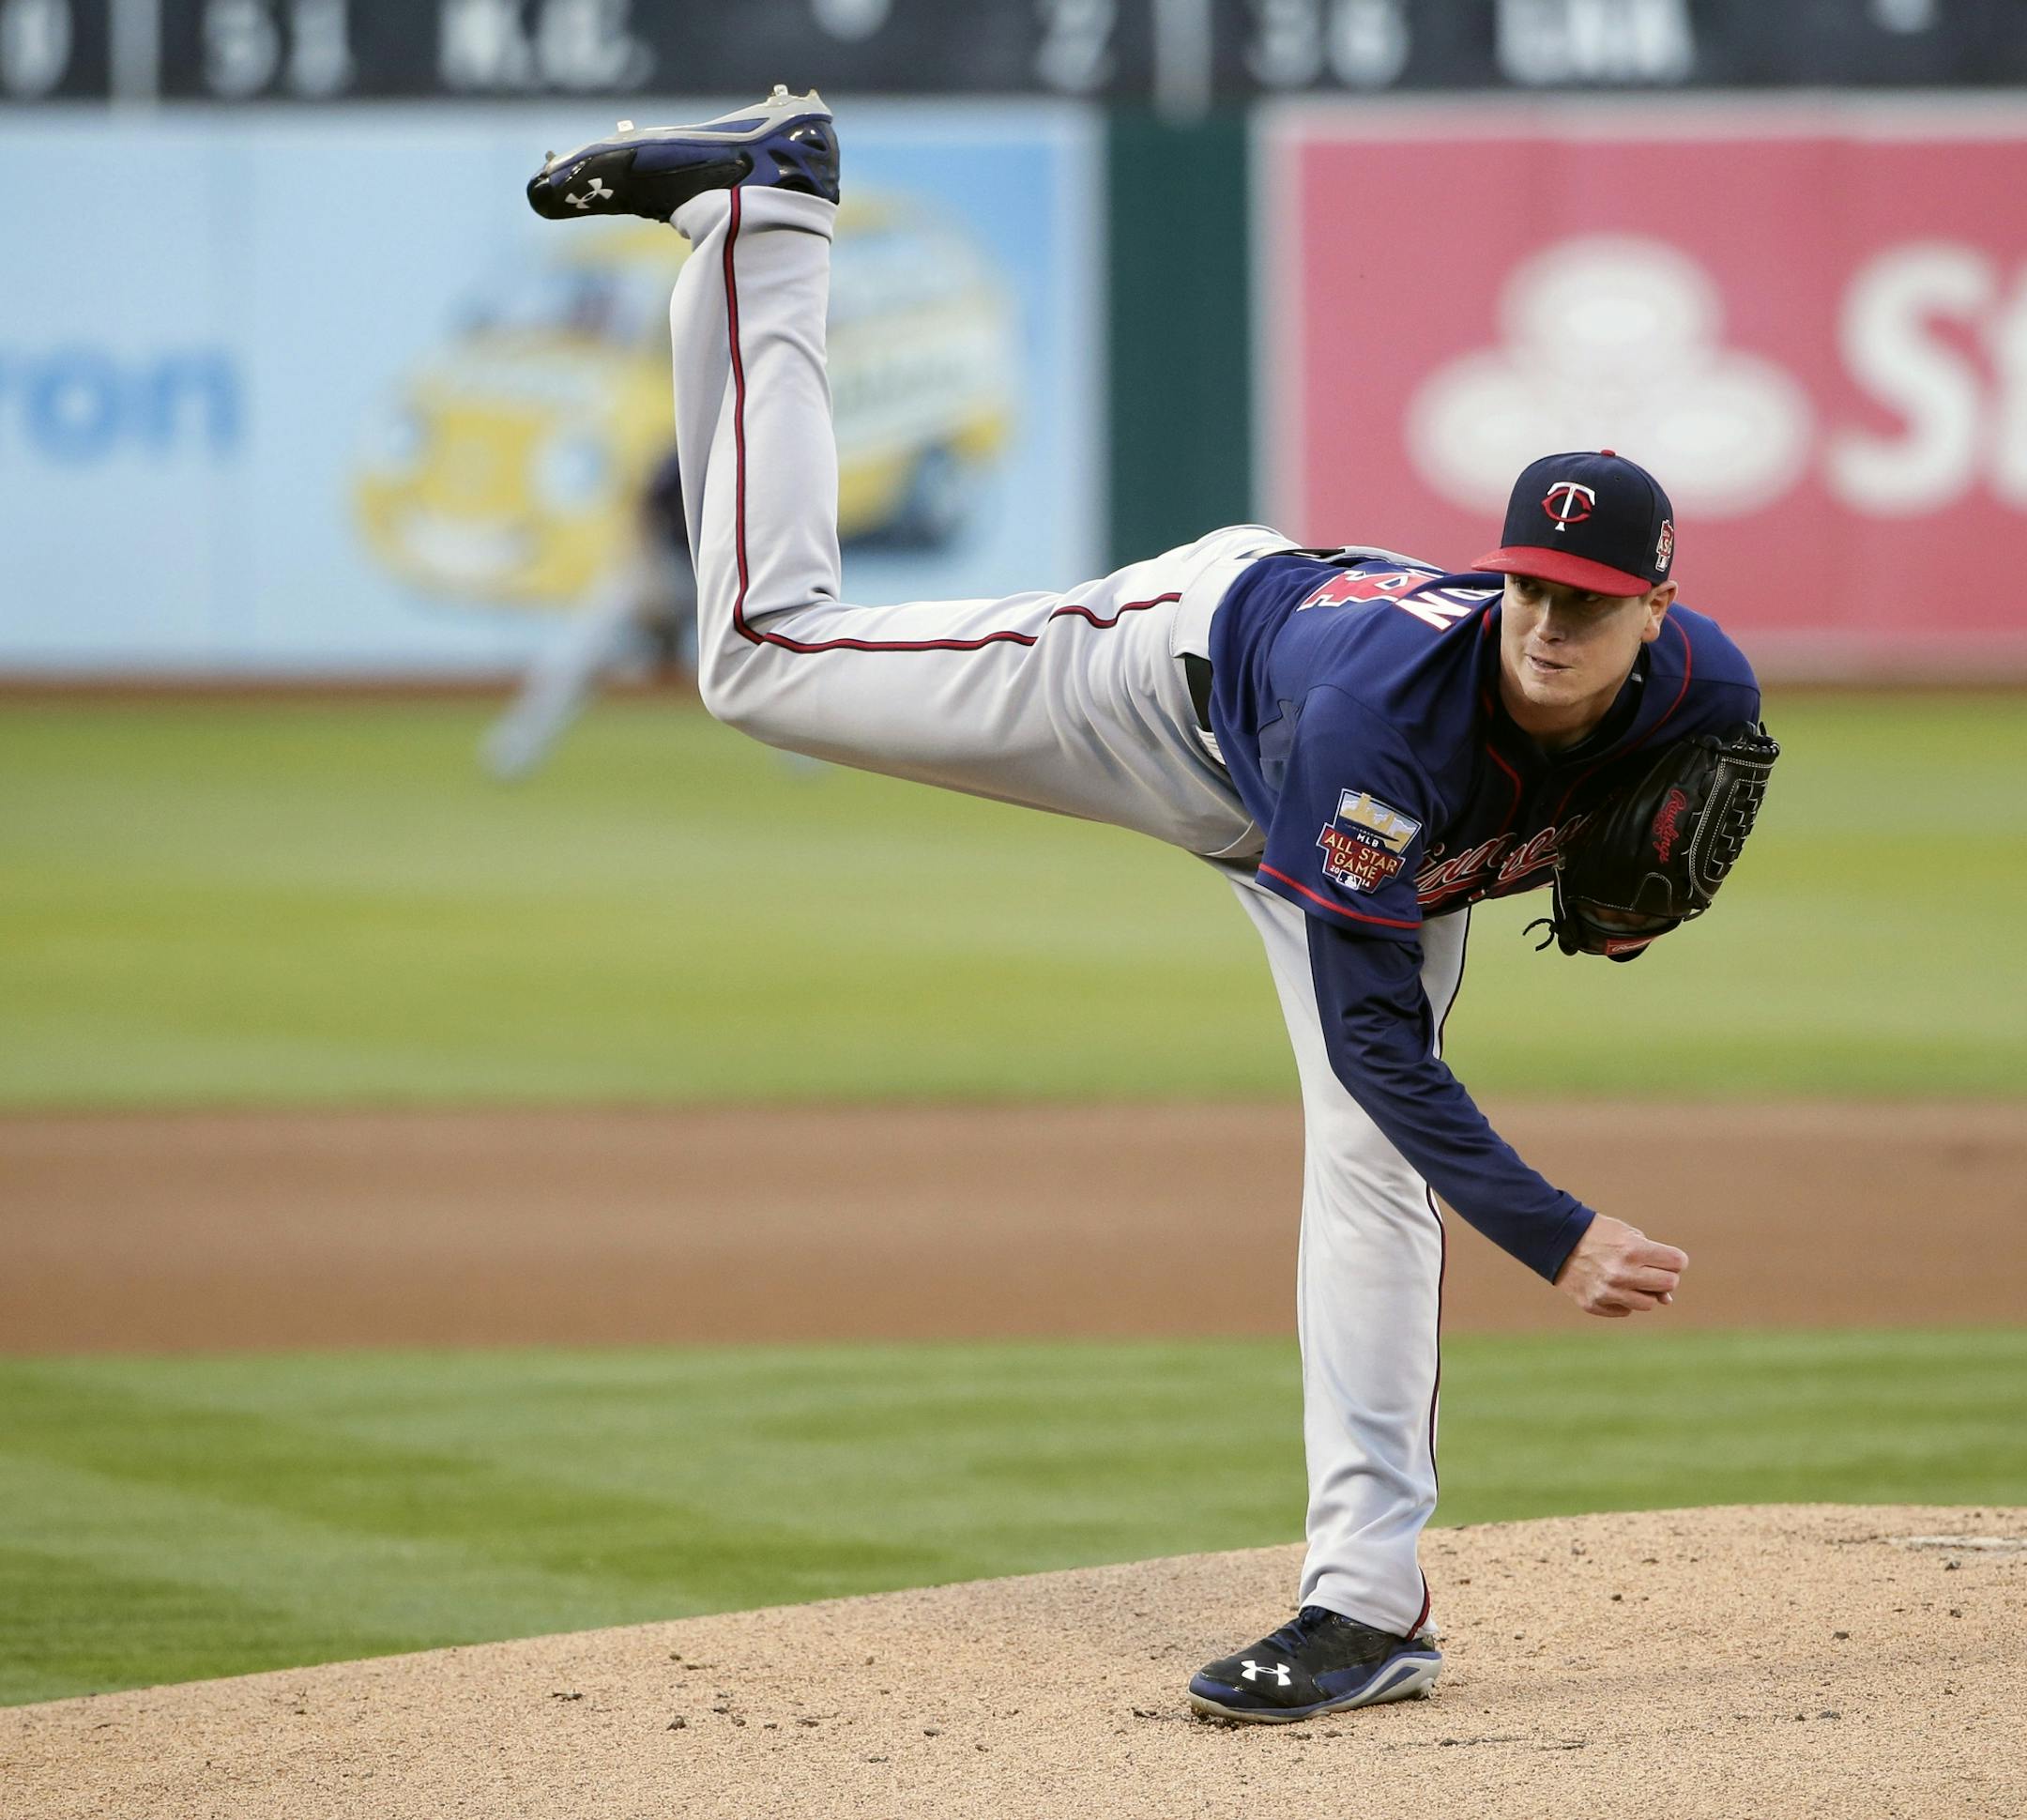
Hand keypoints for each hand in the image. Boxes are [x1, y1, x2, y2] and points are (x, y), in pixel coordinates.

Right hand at [1554, 1215, 1686, 1318]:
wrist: (1554, 1239)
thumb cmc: (1597, 1234)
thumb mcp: (1627, 1235)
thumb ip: (1653, 1260)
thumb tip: (1668, 1299)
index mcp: (1633, 1250)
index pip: (1678, 1262)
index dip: (1675, 1259)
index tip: (1665, 1258)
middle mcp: (1622, 1273)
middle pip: (1669, 1284)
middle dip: (1663, 1276)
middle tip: (1647, 1268)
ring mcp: (1608, 1292)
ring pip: (1649, 1303)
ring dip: (1644, 1291)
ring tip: (1628, 1278)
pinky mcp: (1594, 1304)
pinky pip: (1625, 1310)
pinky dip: (1622, 1300)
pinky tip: (1610, 1285)